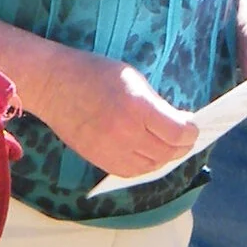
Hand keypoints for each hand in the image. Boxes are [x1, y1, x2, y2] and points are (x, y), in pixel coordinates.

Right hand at [2, 30, 199, 178]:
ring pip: (151, 167)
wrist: (54, 85)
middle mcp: (126, 133)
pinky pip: (131, 172)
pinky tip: (146, 154)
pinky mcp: (98, 160)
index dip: (190, 132)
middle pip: (167, 153)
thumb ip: (156, 104)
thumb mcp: (133, 79)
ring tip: (165, 145)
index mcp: (137, 107)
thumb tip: (178, 123)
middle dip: (181, 146)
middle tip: (184, 137)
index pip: (177, 133)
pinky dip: (144, 166)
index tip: (192, 126)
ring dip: (164, 157)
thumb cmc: (94, 74)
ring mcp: (111, 150)